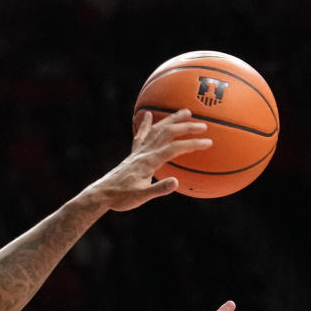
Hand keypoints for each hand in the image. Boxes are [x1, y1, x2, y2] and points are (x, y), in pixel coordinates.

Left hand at [89, 109, 212, 210]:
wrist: (102, 194)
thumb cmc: (122, 198)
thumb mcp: (141, 197)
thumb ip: (158, 189)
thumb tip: (176, 183)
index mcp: (149, 161)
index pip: (175, 148)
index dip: (192, 144)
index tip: (208, 142)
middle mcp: (144, 152)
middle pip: (168, 133)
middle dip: (187, 127)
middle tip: (203, 125)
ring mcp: (138, 151)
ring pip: (157, 129)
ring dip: (172, 119)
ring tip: (186, 112)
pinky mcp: (133, 154)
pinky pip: (141, 135)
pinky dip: (146, 124)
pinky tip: (147, 114)